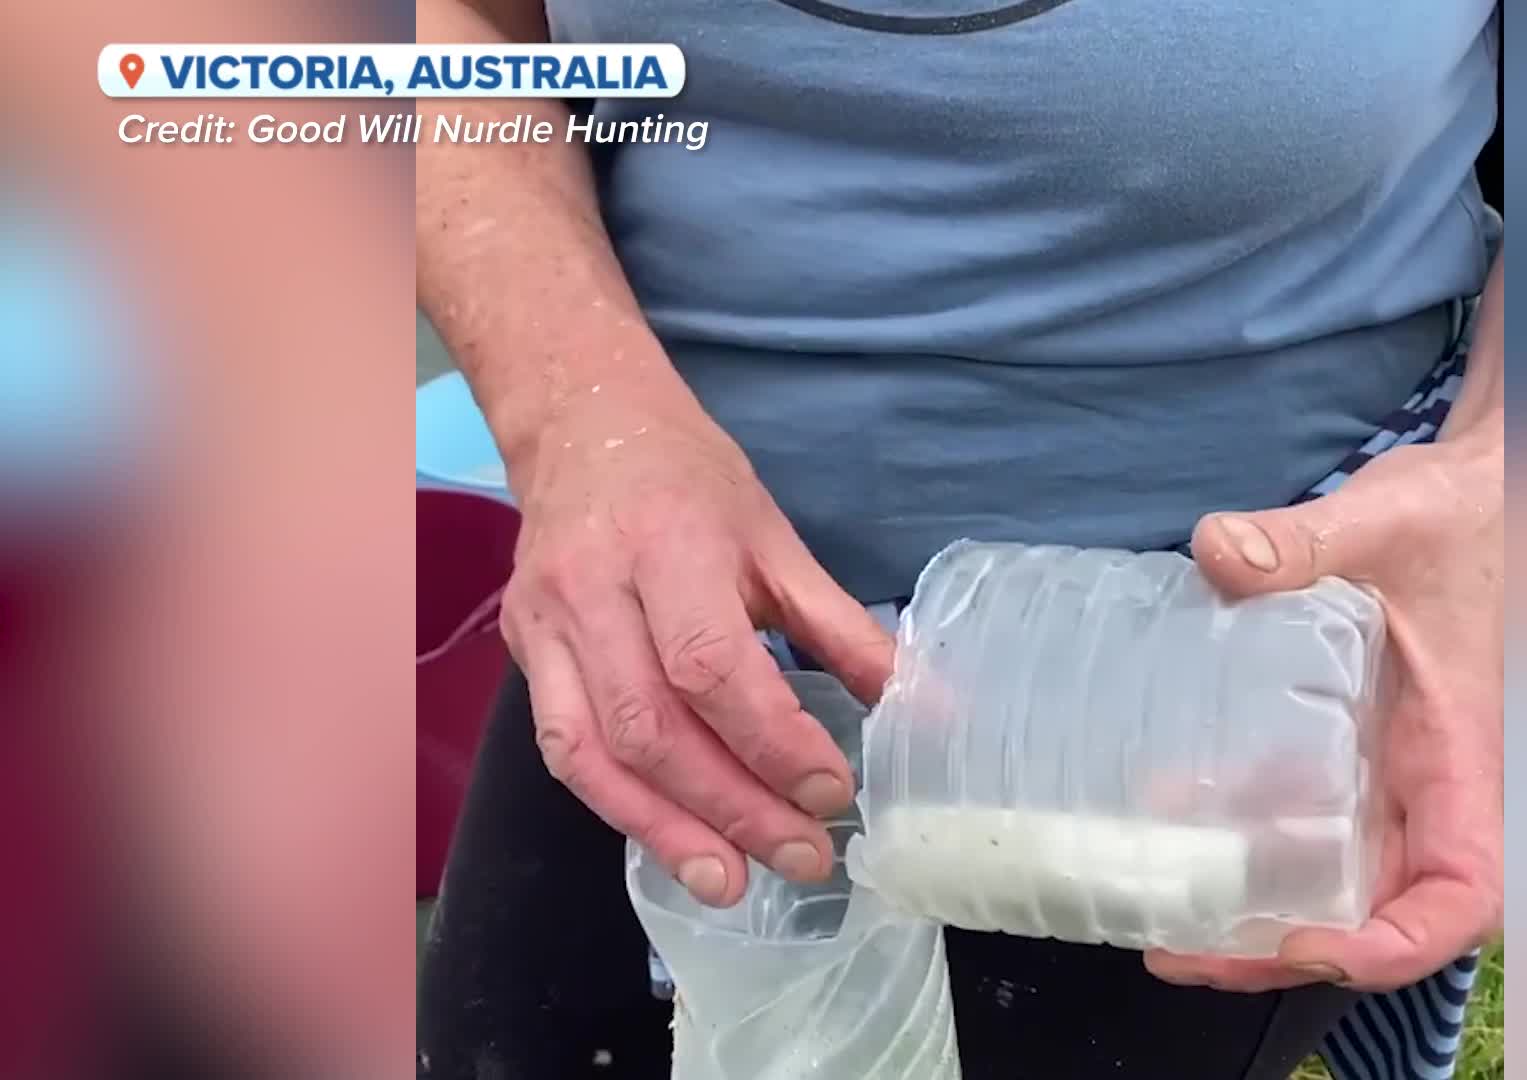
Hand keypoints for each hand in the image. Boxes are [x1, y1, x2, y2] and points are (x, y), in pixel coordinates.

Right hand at [497, 378, 894, 907]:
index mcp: (669, 545)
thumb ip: (844, 629)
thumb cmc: (690, 480)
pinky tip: (673, 843)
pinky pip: (563, 749)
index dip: (772, 740)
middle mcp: (594, 588)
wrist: (581, 424)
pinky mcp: (519, 650)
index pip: (711, 666)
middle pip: (654, 725)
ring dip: (668, 828)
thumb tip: (924, 707)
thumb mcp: (776, 540)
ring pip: (596, 751)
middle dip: (732, 804)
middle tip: (802, 854)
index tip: (833, 789)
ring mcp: (545, 624)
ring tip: (735, 881)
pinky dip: (619, 808)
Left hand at [1145, 431, 1502, 991]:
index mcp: (1471, 754)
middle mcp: (1436, 785)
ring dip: (1254, 907)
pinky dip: (1244, 835)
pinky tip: (1167, 814)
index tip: (1307, 941)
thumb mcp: (1391, 518)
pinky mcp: (1354, 748)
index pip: (1462, 892)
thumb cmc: (1463, 511)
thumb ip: (1308, 539)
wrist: (1481, 490)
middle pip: (1380, 912)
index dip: (1393, 943)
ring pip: (1336, 878)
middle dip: (1284, 948)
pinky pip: (1305, 818)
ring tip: (1161, 914)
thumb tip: (1218, 549)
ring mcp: (1394, 775)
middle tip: (1182, 950)